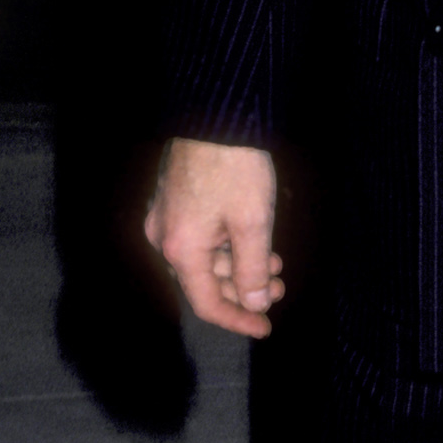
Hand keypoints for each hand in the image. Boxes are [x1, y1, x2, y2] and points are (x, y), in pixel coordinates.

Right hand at [145, 138, 283, 338]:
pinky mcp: (174, 200)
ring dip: (239, 267)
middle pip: (204, 282)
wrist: (218, 114)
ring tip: (275, 265)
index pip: (206, 303)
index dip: (238, 320)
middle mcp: (164, 238)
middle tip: (279, 288)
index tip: (266, 327)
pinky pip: (200, 238)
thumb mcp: (253, 223)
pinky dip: (228, 247)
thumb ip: (252, 270)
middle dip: (244, 290)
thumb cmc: (236, 168)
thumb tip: (255, 303)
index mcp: (180, 249)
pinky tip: (256, 243)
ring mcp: (166, 218)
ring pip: (204, 259)